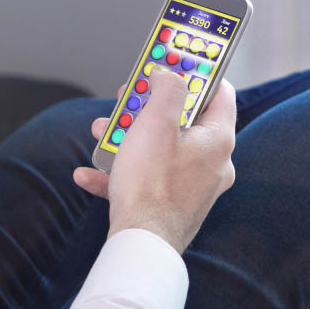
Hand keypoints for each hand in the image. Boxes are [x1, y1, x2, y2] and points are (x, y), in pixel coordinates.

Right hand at [73, 68, 236, 253]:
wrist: (141, 243)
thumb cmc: (151, 183)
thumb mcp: (156, 122)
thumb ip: (167, 90)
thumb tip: (169, 75)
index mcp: (219, 140)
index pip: (220, 93)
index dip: (196, 74)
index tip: (172, 65)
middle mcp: (216, 164)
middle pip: (185, 122)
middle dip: (149, 108)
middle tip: (126, 100)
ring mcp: (197, 187)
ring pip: (163, 150)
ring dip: (129, 139)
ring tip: (102, 134)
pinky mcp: (177, 206)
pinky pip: (150, 180)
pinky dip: (122, 173)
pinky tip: (89, 174)